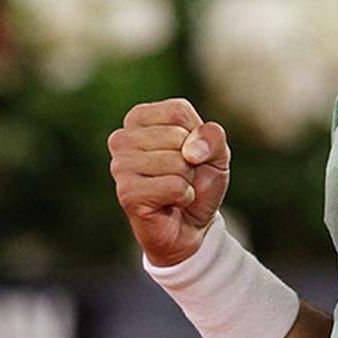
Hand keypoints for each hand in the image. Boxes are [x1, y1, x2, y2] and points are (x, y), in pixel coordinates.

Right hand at [108, 98, 230, 266]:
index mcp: (139, 118)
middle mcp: (122, 138)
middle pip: (177, 136)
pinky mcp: (127, 193)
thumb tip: (190, 151)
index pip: (177, 111)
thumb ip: (212, 136)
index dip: (196, 134)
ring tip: (175, 189)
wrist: (191, 226)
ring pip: (177, 162)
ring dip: (187, 180)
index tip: (189, 152)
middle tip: (181, 176)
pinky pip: (174, 186)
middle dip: (192, 160)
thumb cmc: (199, 182)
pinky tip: (171, 203)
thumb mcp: (217, 152)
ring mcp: (120, 166)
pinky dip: (184, 196)